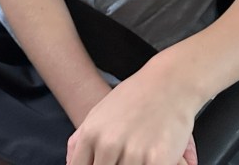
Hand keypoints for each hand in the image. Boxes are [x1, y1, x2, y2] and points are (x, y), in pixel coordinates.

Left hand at [66, 65, 199, 164]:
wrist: (169, 81)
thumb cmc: (133, 98)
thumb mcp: (98, 113)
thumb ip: (80, 140)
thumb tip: (69, 163)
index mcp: (90, 134)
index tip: (101, 162)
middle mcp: (108, 144)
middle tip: (122, 155)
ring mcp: (132, 153)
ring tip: (139, 154)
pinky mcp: (157, 159)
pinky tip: (155, 158)